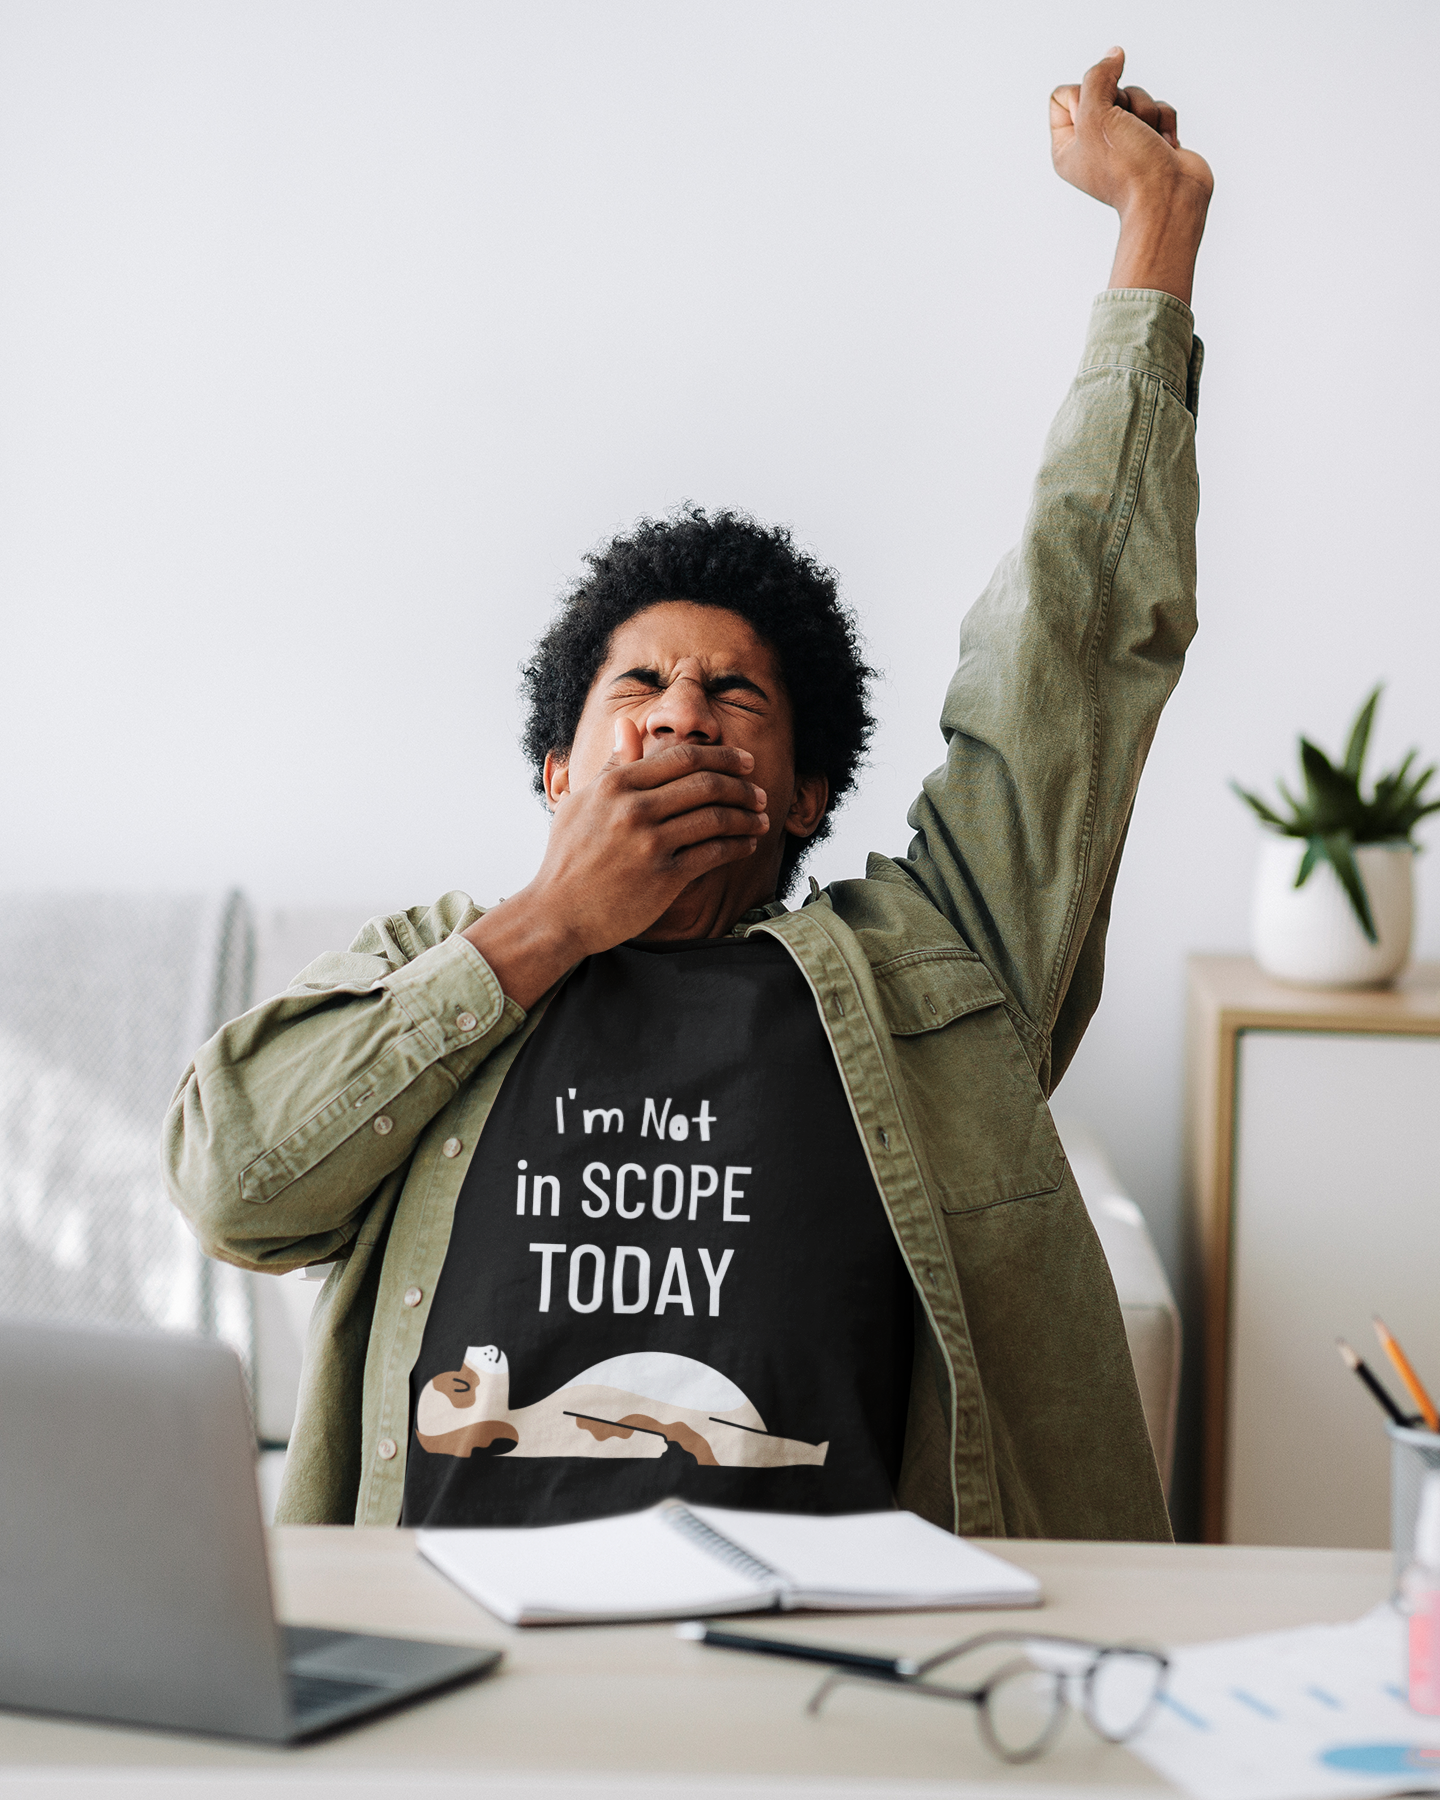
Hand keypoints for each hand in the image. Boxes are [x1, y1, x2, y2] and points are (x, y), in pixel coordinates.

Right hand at [463, 720, 768, 1007]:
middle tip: (758, 791)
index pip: (682, 757)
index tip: (743, 761)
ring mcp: (650, 843)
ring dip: (746, 816)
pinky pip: (713, 853)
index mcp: (615, 785)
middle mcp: (634, 809)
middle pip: (705, 783)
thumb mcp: (580, 801)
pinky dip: (737, 845)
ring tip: (761, 818)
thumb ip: (612, 764)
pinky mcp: (663, 877)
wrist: (556, 914)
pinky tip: (747, 843)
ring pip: (715, 818)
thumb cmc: (567, 856)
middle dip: (741, 785)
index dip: (721, 756)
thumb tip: (627, 725)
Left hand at [1050, 48, 1211, 304]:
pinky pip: (1158, 107)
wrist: (1169, 197)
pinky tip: (1165, 145)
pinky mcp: (1153, 140)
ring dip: (1145, 111)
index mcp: (1067, 147)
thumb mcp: (1095, 115)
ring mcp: (1125, 143)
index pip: (1063, 95)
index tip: (1096, 118)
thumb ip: (1098, 76)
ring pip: (1134, 96)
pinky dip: (1164, 120)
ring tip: (1148, 139)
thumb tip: (1113, 54)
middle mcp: (1092, 145)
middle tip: (1125, 130)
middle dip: (1120, 103)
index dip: (1083, 94)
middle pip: (1103, 90)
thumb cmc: (1127, 168)